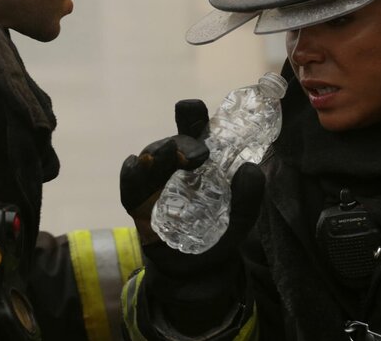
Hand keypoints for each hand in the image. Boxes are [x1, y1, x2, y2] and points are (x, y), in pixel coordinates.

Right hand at [119, 99, 264, 329]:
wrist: (198, 271)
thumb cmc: (219, 233)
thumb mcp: (242, 217)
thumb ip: (249, 196)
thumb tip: (251, 169)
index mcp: (200, 159)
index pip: (194, 128)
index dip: (190, 114)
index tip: (192, 108)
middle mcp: (175, 166)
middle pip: (171, 142)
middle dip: (181, 141)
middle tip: (199, 154)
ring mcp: (154, 184)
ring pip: (149, 159)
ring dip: (158, 154)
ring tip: (167, 155)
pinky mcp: (138, 205)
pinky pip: (129, 186)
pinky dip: (130, 175)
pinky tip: (135, 166)